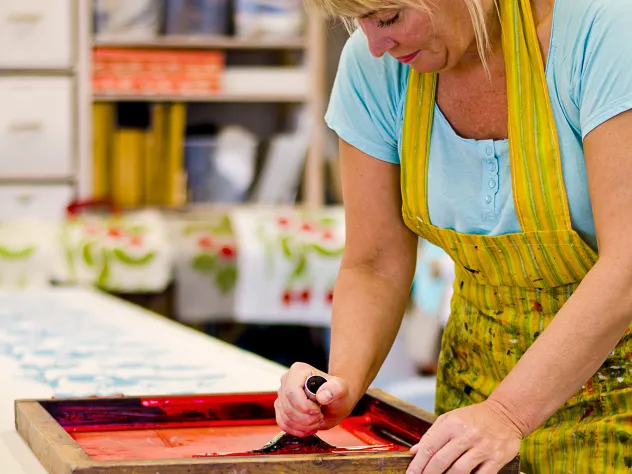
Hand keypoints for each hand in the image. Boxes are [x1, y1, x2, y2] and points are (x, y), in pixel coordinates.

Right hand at [275, 362, 355, 436]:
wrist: (334, 402)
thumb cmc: (337, 393)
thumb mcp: (341, 389)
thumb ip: (335, 389)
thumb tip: (322, 396)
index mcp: (298, 371)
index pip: (291, 392)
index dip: (304, 406)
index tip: (318, 411)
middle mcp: (286, 380)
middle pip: (288, 407)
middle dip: (306, 418)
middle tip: (320, 417)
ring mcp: (282, 395)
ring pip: (286, 417)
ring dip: (303, 425)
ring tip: (317, 422)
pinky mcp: (281, 408)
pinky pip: (283, 424)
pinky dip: (297, 430)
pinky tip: (309, 427)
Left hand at [407, 400, 522, 472]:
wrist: (506, 414)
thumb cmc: (475, 417)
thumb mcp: (450, 418)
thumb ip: (432, 435)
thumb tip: (415, 451)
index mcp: (452, 424)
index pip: (429, 448)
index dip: (417, 464)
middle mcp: (467, 435)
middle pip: (441, 461)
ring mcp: (482, 448)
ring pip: (458, 472)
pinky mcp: (496, 459)